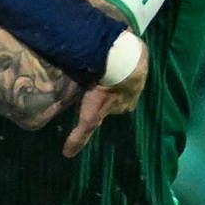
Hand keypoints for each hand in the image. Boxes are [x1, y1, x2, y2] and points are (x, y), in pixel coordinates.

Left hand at [61, 31, 149, 156]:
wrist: (122, 64)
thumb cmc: (106, 93)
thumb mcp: (91, 117)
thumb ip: (81, 135)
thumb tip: (68, 154)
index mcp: (127, 103)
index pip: (115, 106)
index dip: (105, 103)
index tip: (94, 96)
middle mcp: (135, 88)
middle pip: (119, 88)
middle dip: (109, 84)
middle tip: (94, 78)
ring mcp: (137, 69)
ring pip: (122, 70)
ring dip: (113, 68)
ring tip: (99, 63)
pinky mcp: (135, 51)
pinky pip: (125, 53)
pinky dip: (117, 53)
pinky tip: (107, 50)